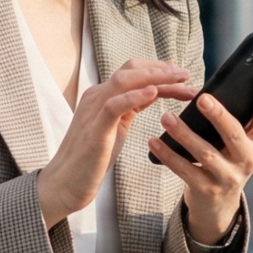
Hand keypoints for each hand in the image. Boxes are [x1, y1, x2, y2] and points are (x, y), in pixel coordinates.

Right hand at [39, 59, 197, 228]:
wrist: (66, 182)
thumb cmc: (92, 157)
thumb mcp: (116, 126)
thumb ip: (130, 108)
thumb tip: (152, 94)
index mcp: (102, 95)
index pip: (132, 72)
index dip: (158, 70)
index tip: (181, 75)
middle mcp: (97, 96)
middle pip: (130, 70)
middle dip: (161, 70)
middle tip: (186, 74)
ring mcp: (94, 110)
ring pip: (124, 81)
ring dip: (154, 78)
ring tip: (178, 80)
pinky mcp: (95, 128)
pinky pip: (114, 105)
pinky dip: (135, 96)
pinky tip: (153, 93)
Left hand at [151, 74, 252, 243]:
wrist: (217, 206)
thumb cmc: (223, 161)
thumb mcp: (236, 145)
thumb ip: (232, 122)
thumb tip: (213, 90)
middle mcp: (247, 160)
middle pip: (234, 134)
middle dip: (218, 115)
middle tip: (202, 98)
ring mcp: (228, 177)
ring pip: (205, 153)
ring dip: (184, 133)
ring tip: (166, 117)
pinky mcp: (207, 190)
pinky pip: (185, 170)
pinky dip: (168, 155)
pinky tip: (154, 141)